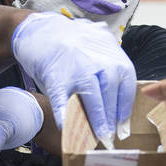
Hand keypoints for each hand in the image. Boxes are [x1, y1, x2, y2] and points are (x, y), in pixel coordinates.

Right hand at [11, 12, 135, 142]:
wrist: (40, 29)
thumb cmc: (71, 44)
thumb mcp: (98, 48)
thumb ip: (110, 69)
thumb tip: (117, 104)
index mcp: (112, 53)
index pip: (126, 85)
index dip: (124, 109)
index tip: (122, 127)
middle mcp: (98, 59)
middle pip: (111, 94)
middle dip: (111, 118)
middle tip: (110, 137)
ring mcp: (77, 67)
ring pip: (91, 98)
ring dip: (96, 120)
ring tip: (97, 137)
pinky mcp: (56, 75)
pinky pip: (63, 100)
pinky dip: (66, 116)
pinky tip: (69, 128)